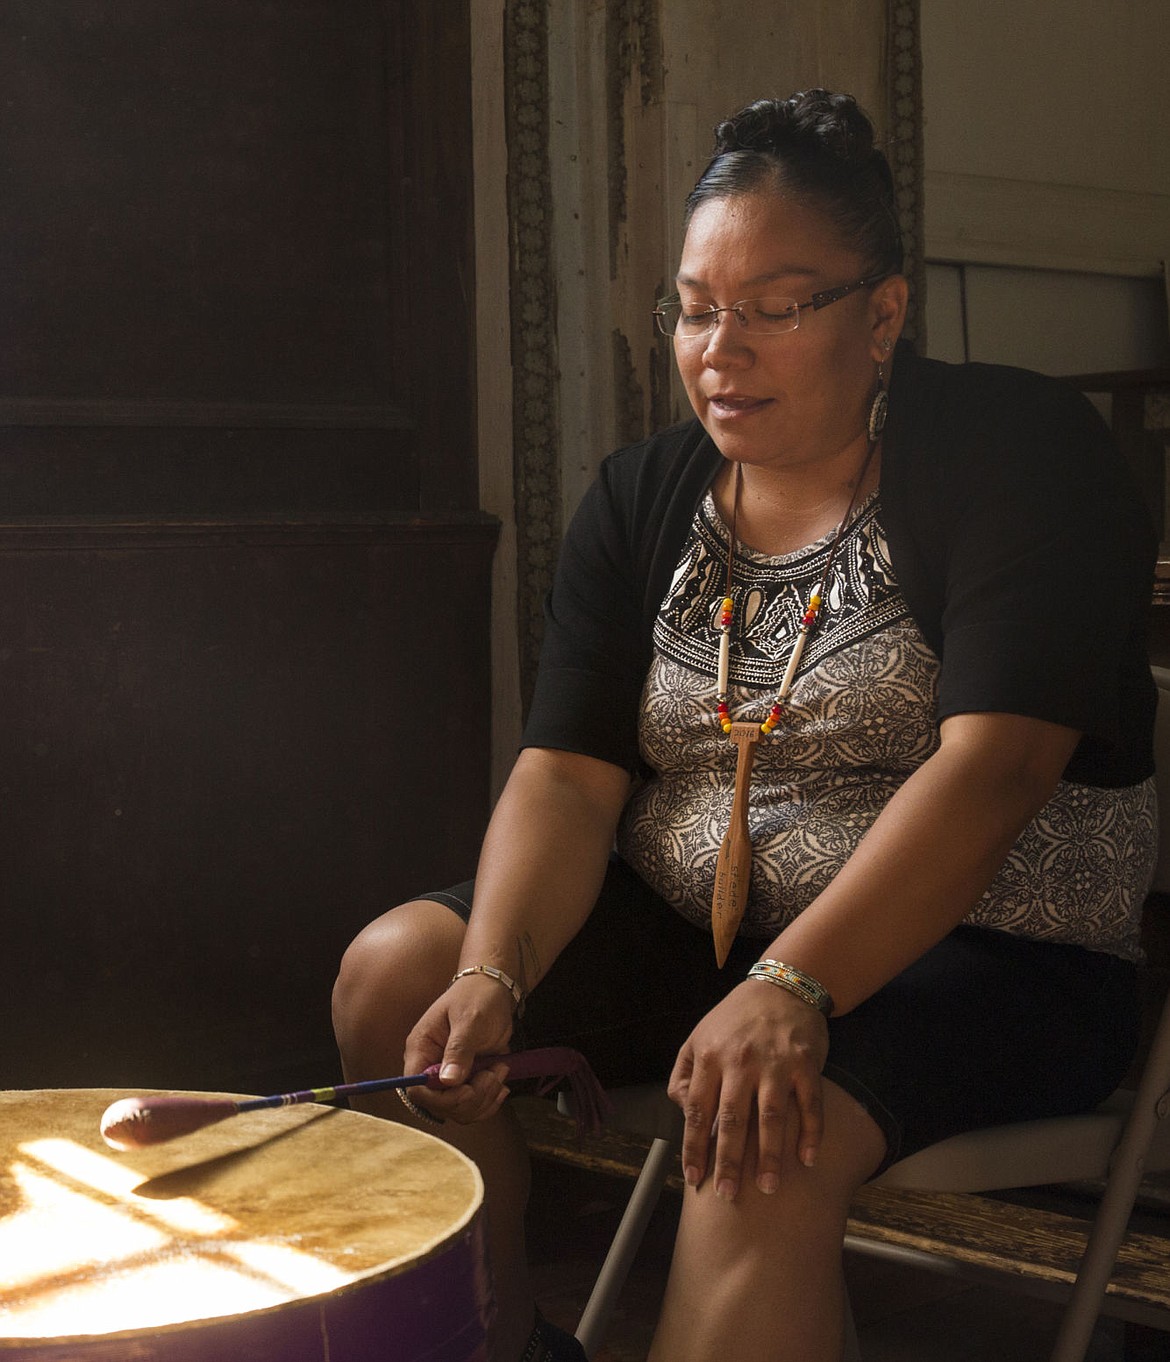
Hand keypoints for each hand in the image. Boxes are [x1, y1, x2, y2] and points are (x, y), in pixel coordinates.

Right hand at [402, 976, 514, 1123]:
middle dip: (470, 1098)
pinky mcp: (466, 1080)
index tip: (467, 1088)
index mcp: (421, 1049)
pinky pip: (473, 1106)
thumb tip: (448, 1081)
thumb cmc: (477, 997)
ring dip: (484, 1098)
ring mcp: (448, 1076)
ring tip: (499, 1071)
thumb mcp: (470, 1020)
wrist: (493, 990)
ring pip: (459, 1110)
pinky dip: (490, 1101)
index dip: (441, 1098)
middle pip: (440, 1106)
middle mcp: (430, 1067)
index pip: (417, 1090)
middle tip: (492, 1075)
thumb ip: (459, 1050)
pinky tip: (501, 1082)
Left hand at [668, 981, 828, 1199]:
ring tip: (769, 1187)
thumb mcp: (699, 1036)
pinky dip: (810, 1133)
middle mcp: (740, 1061)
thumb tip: (682, 1110)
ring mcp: (775, 1062)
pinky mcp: (805, 1063)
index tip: (694, 1179)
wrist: (781, 985)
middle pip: (731, 1119)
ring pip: (770, 1116)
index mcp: (710, 1056)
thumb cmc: (735, 1019)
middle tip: (728, 1195)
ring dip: (769, 1156)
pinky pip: (809, 1103)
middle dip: (728, 1161)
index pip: (697, 1110)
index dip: (694, 1148)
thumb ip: (684, 1073)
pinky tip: (808, 1160)